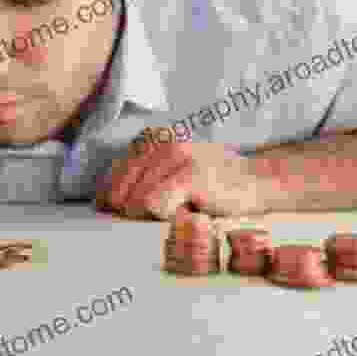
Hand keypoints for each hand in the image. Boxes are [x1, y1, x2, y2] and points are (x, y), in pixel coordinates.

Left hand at [97, 135, 274, 219]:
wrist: (257, 182)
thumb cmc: (210, 185)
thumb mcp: (168, 173)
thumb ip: (136, 182)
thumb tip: (99, 204)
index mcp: (149, 138)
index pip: (110, 180)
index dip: (117, 205)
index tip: (136, 214)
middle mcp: (159, 139)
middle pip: (118, 194)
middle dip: (134, 213)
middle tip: (169, 211)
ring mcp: (175, 154)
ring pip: (135, 202)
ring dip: (155, 217)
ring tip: (183, 207)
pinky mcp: (190, 172)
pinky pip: (155, 205)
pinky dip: (169, 216)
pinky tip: (190, 209)